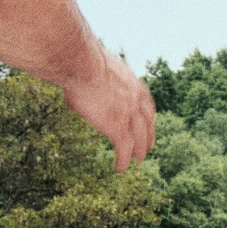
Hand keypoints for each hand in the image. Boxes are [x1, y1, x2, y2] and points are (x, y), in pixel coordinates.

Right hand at [61, 44, 155, 171]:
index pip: (145, 102)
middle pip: (147, 122)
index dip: (147, 115)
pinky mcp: (118, 127)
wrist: (82, 63)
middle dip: (148, 136)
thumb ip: (94, 78)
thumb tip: (78, 84)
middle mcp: (136, 99)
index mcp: (132, 82)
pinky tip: (120, 169)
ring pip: (139, 138)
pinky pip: (124, 149)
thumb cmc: (80, 59)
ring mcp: (129, 114)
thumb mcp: (95, 66)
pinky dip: (123, 160)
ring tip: (137, 160)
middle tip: (147, 147)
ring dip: (138, 151)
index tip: (147, 122)